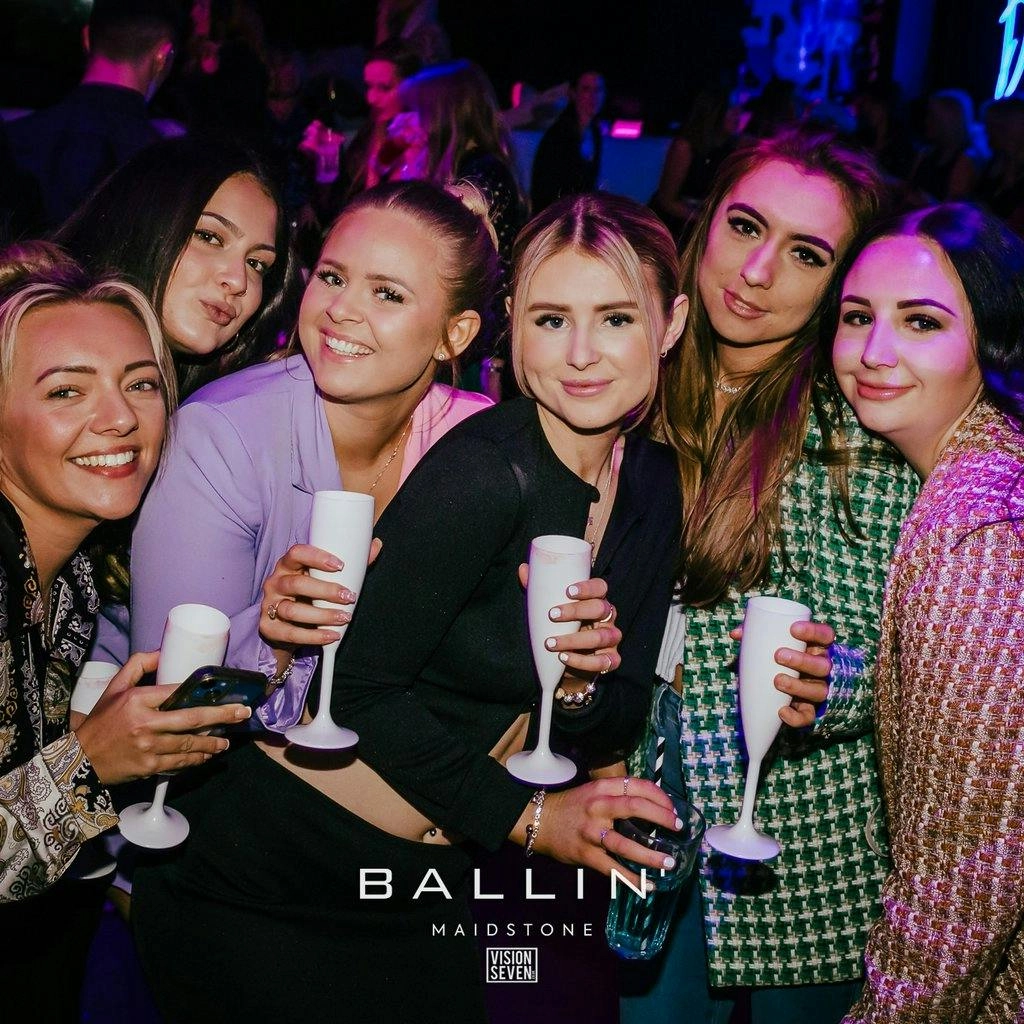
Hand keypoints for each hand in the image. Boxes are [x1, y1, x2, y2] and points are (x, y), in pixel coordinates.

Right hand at [74, 652, 251, 784]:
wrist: (79, 759)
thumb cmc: (100, 721)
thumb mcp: (114, 687)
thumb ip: (138, 665)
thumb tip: (163, 650)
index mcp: (137, 700)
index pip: (177, 691)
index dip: (202, 693)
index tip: (224, 693)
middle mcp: (145, 723)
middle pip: (192, 718)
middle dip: (222, 716)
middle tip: (242, 714)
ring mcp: (149, 746)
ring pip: (190, 743)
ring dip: (213, 742)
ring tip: (226, 741)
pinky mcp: (149, 766)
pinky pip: (180, 761)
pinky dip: (196, 758)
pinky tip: (206, 756)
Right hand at [259, 539, 382, 649]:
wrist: (286, 625)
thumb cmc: (309, 594)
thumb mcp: (325, 578)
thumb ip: (351, 563)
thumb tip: (376, 544)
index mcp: (288, 565)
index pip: (296, 553)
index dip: (317, 557)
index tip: (340, 565)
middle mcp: (275, 583)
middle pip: (296, 583)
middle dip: (325, 591)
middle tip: (349, 597)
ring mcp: (269, 605)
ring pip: (292, 610)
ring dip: (322, 615)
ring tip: (344, 618)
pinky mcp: (268, 628)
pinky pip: (291, 633)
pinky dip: (313, 636)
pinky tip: (332, 635)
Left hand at [518, 565, 621, 677]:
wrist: (567, 664)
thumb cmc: (561, 629)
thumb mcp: (550, 609)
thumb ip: (539, 590)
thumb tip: (523, 568)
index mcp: (596, 600)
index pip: (600, 587)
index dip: (587, 587)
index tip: (567, 591)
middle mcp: (608, 617)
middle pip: (601, 608)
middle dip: (576, 611)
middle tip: (552, 614)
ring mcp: (612, 639)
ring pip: (601, 636)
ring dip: (574, 640)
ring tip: (550, 643)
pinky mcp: (611, 660)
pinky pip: (602, 662)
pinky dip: (582, 661)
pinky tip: (563, 658)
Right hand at [521, 777, 680, 889]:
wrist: (538, 821)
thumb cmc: (572, 807)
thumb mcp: (593, 791)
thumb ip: (618, 796)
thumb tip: (653, 807)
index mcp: (602, 788)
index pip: (637, 786)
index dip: (660, 797)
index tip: (672, 810)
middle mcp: (598, 807)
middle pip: (635, 808)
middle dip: (661, 817)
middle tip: (678, 828)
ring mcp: (591, 832)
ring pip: (626, 844)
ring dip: (651, 855)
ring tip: (669, 862)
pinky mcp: (585, 854)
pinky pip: (612, 869)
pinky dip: (631, 879)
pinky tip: (647, 885)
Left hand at [730, 618, 833, 727]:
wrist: (776, 686)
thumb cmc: (774, 656)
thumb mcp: (768, 643)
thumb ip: (753, 635)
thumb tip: (736, 634)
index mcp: (815, 647)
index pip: (825, 635)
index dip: (813, 631)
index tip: (793, 629)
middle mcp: (821, 668)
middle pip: (822, 665)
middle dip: (802, 660)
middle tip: (779, 655)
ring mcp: (817, 689)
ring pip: (818, 691)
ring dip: (798, 686)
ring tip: (777, 681)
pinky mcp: (809, 709)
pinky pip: (808, 716)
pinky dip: (796, 716)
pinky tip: (781, 711)